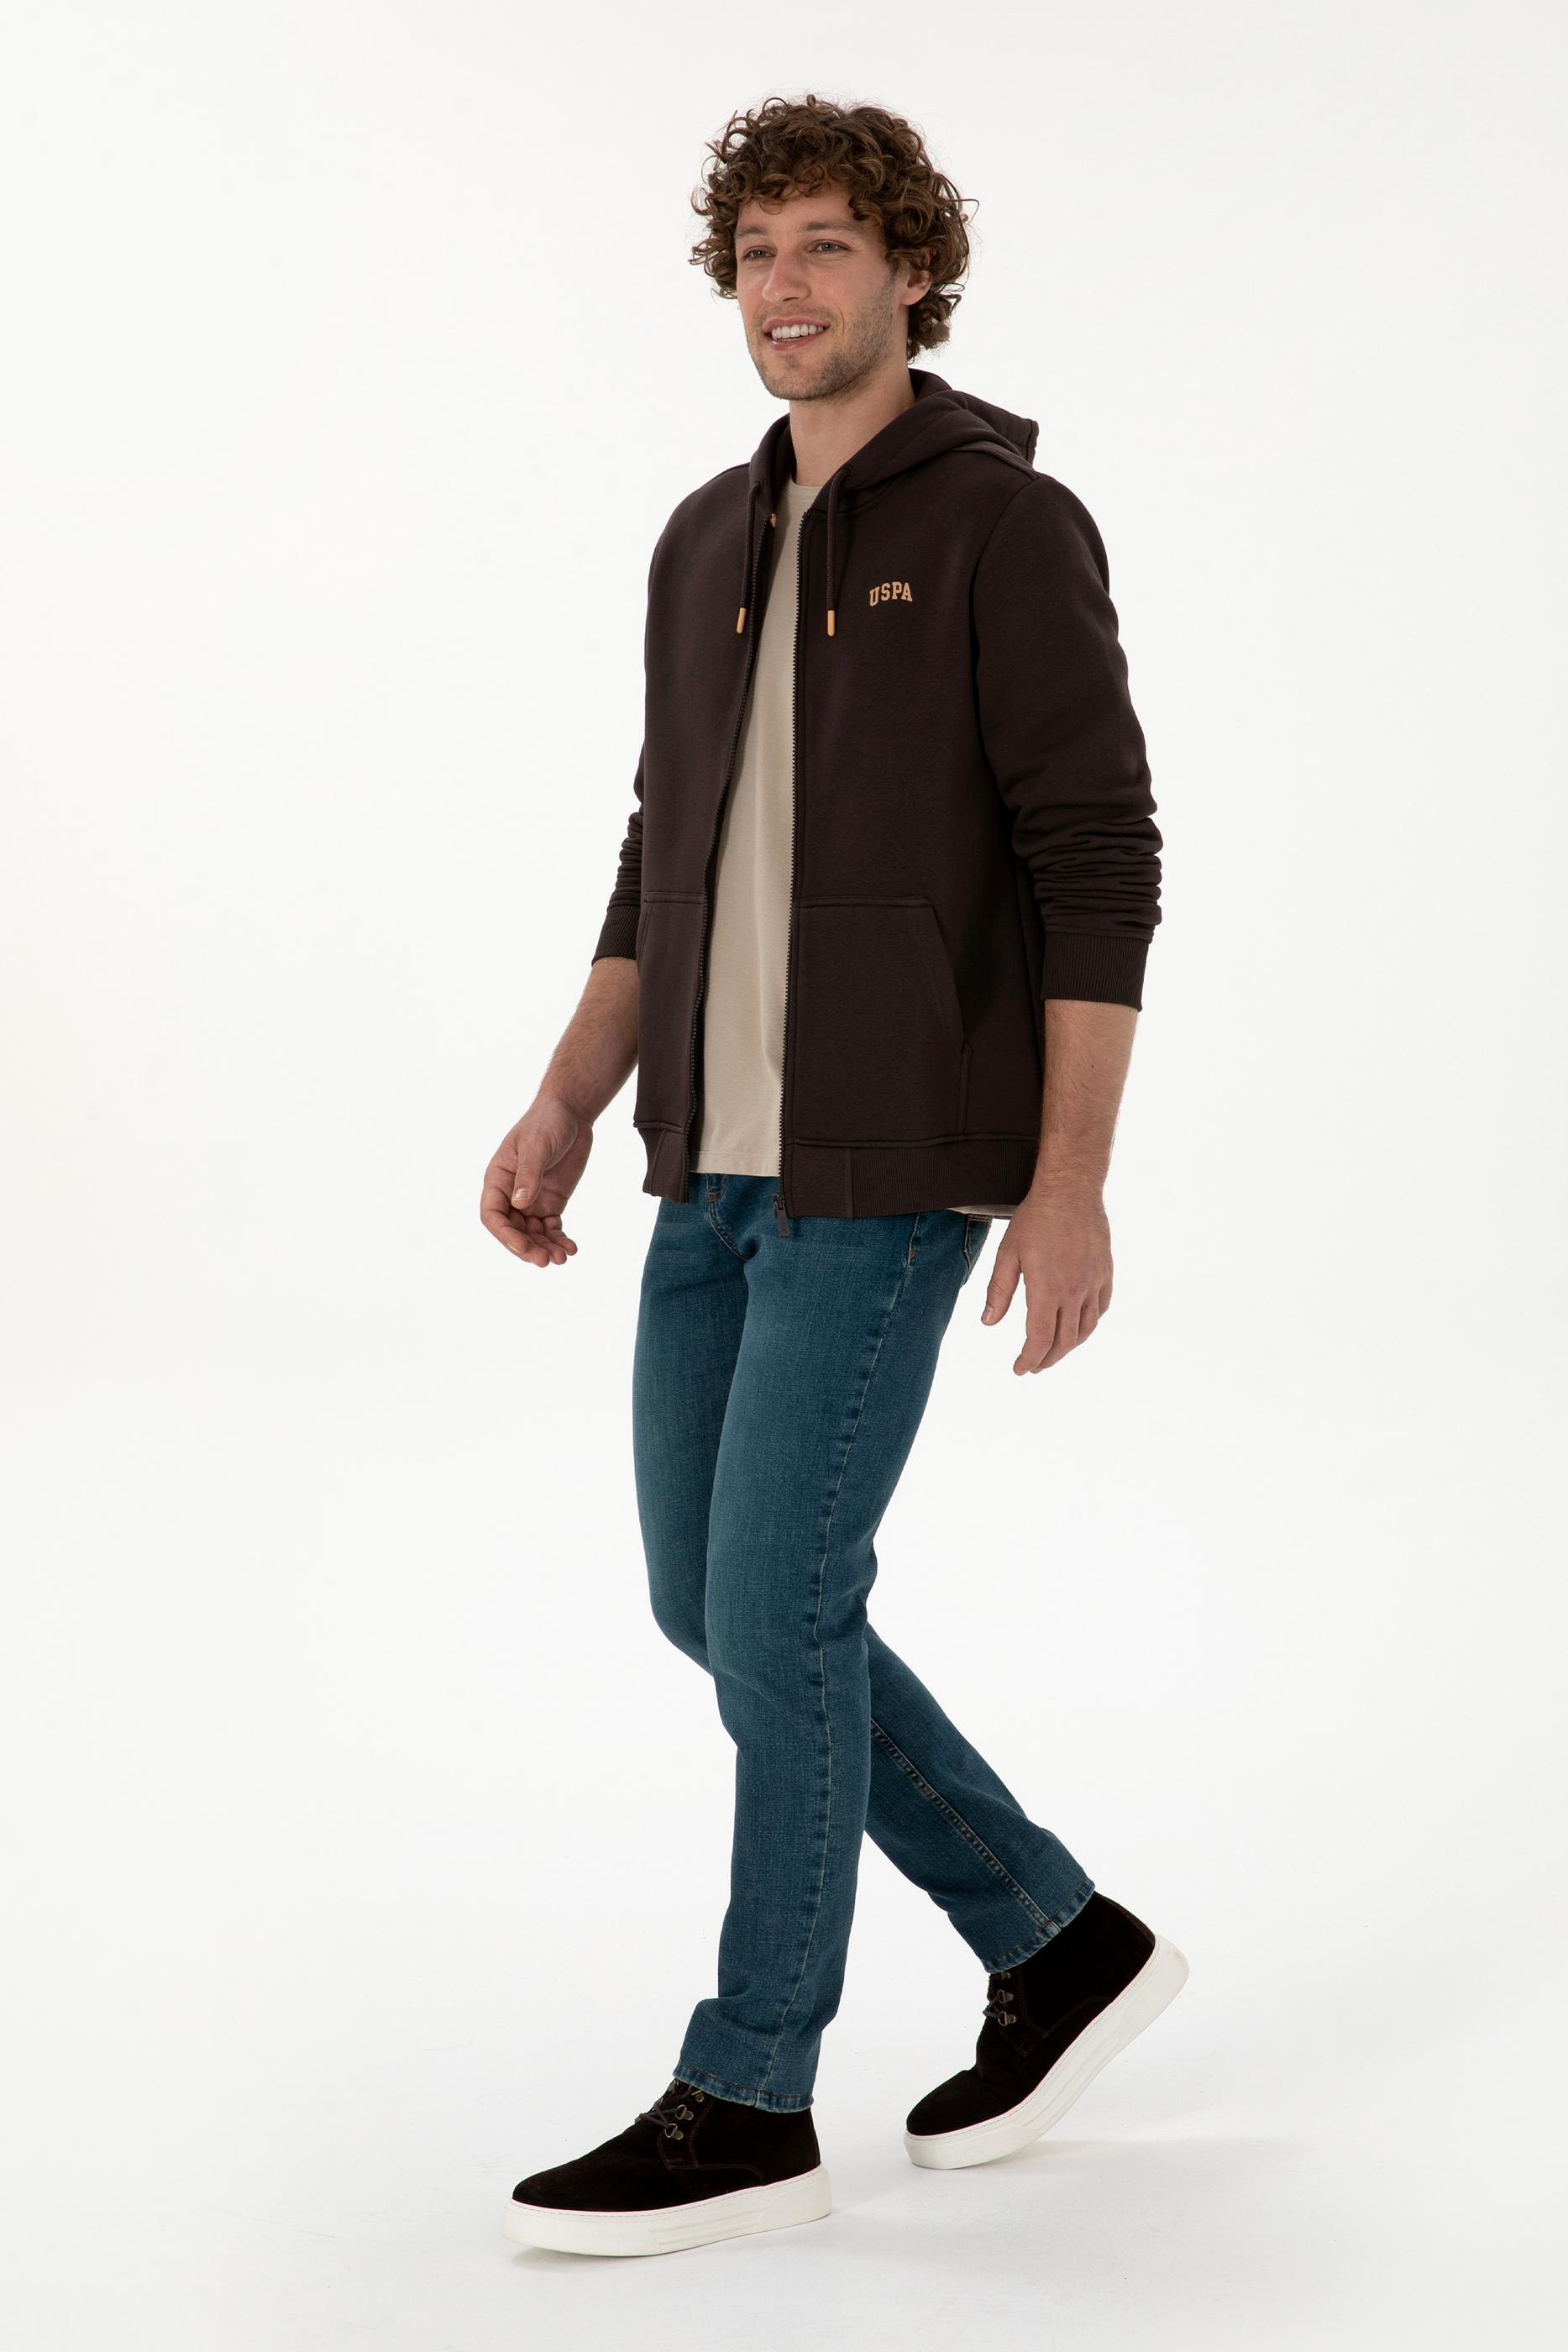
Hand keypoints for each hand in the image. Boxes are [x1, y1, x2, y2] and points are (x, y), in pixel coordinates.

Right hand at [479, 1096, 590, 1266]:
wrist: (571, 1113)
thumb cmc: (546, 1122)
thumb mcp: (536, 1145)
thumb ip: (528, 1174)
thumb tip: (519, 1204)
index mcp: (498, 1179)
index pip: (493, 1215)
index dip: (504, 1235)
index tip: (523, 1247)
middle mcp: (511, 1193)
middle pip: (513, 1230)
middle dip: (527, 1248)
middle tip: (545, 1261)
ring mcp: (531, 1200)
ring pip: (532, 1234)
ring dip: (544, 1248)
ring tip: (562, 1258)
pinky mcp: (551, 1202)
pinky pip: (551, 1228)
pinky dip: (559, 1240)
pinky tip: (571, 1248)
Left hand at [980, 1184, 1112, 1373]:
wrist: (1071, 1191)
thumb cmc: (1035, 1219)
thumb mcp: (1007, 1254)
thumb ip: (998, 1291)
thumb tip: (988, 1322)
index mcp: (1046, 1290)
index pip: (1039, 1340)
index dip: (1028, 1360)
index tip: (1019, 1369)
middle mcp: (1074, 1292)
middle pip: (1064, 1342)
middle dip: (1047, 1359)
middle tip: (1034, 1366)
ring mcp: (1093, 1283)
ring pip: (1086, 1329)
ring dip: (1069, 1346)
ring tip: (1055, 1351)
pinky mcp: (1105, 1272)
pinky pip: (1101, 1308)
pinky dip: (1090, 1324)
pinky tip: (1080, 1325)